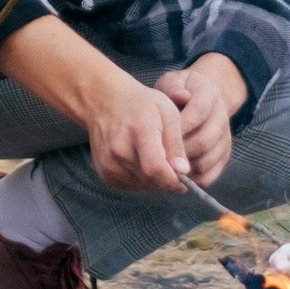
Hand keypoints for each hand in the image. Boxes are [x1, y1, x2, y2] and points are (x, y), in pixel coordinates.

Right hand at [83, 66, 199, 198]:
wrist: (105, 102)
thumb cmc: (142, 104)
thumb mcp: (168, 113)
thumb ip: (176, 143)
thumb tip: (183, 171)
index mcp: (139, 131)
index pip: (155, 168)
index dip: (174, 178)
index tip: (185, 176)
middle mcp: (120, 150)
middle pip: (151, 180)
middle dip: (167, 178)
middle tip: (173, 163)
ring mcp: (109, 163)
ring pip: (142, 186)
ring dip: (155, 179)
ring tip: (157, 157)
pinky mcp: (105, 172)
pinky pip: (131, 186)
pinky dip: (141, 179)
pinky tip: (142, 161)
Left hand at [155, 55, 246, 187]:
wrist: (201, 99)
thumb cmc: (179, 92)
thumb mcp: (173, 82)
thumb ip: (173, 88)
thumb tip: (180, 96)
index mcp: (210, 95)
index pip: (198, 113)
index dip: (179, 127)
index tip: (158, 135)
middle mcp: (222, 117)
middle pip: (203, 141)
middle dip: (178, 152)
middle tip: (157, 157)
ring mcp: (224, 138)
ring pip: (207, 160)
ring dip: (184, 167)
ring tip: (164, 166)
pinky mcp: (223, 156)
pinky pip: (210, 175)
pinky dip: (192, 180)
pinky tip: (176, 174)